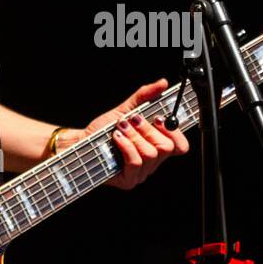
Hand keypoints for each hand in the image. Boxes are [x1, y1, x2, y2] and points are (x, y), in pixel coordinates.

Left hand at [67, 78, 188, 189]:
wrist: (82, 142)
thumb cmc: (103, 130)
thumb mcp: (126, 109)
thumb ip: (144, 97)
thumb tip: (162, 83)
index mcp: (156, 146)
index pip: (180, 146)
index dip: (175, 132)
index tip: (159, 117)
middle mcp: (152, 162)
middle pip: (167, 148)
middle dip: (148, 130)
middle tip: (133, 120)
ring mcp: (142, 172)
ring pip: (150, 153)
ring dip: (134, 136)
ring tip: (120, 127)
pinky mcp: (129, 180)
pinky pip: (135, 162)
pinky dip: (126, 146)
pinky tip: (116, 137)